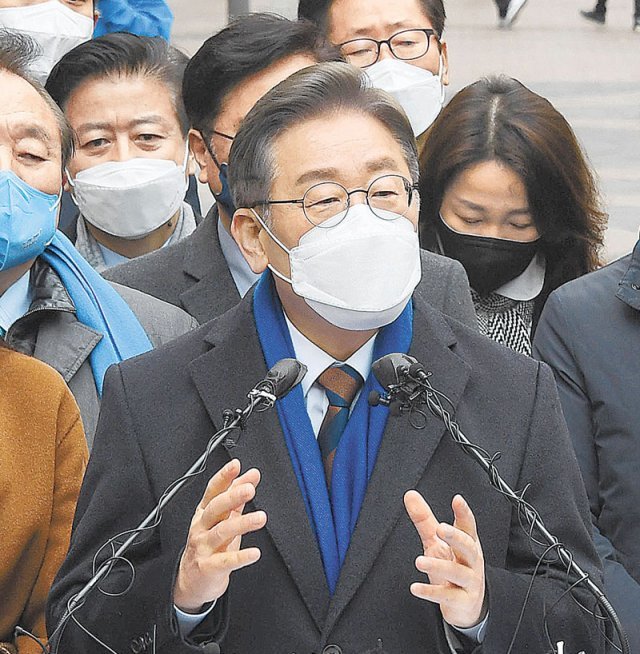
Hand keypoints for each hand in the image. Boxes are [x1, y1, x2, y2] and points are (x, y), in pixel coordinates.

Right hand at [173, 459, 266, 612]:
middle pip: (215, 509)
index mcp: (204, 513)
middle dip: (232, 497)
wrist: (192, 581)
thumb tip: (251, 476)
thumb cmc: (210, 546)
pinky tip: (255, 553)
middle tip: (249, 489)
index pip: (213, 491)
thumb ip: (236, 497)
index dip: (224, 477)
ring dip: (242, 524)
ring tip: (260, 517)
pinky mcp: (208, 567)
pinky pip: (225, 561)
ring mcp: (203, 547)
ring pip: (221, 532)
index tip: (236, 465)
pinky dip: (241, 557)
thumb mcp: (222, 519)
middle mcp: (201, 527)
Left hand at [404, 491, 486, 629]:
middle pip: (468, 547)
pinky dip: (431, 592)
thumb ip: (424, 519)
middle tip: (440, 529)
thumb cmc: (453, 567)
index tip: (457, 500)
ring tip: (420, 561)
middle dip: (456, 537)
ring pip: (457, 572)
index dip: (464, 513)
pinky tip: (415, 588)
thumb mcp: (437, 541)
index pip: (468, 526)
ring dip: (438, 566)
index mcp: (467, 543)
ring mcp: (468, 582)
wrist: (466, 605)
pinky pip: (447, 596)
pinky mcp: (461, 601)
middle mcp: (471, 561)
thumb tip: (410, 495)